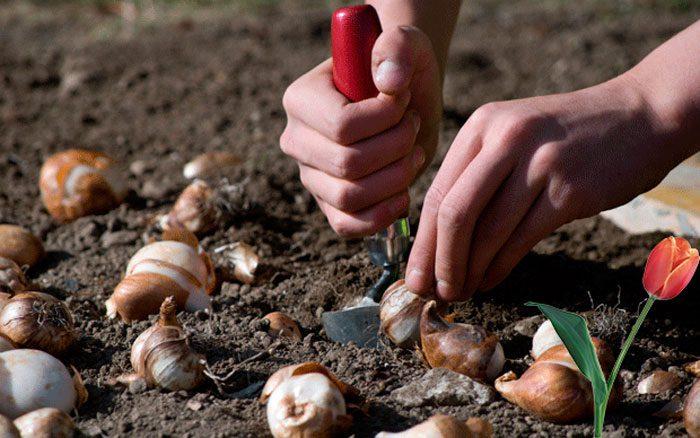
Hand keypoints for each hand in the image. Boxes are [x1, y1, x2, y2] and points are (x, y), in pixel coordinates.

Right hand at [280, 26, 440, 236]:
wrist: (405, 99)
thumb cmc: (401, 70)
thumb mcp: (406, 44)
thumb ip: (396, 47)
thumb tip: (389, 82)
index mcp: (301, 99)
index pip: (342, 126)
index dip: (386, 119)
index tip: (404, 100)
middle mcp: (296, 140)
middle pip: (348, 164)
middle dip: (396, 148)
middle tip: (412, 127)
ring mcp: (310, 176)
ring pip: (350, 197)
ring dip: (395, 178)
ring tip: (412, 153)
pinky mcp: (328, 204)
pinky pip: (347, 226)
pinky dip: (382, 215)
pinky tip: (403, 192)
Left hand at [406, 75, 683, 300]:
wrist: (640, 115)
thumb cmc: (566, 136)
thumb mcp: (513, 134)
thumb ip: (475, 174)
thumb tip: (436, 237)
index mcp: (483, 126)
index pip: (436, 193)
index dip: (421, 242)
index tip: (413, 275)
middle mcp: (506, 139)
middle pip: (453, 214)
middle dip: (437, 262)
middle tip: (431, 292)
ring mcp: (540, 164)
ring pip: (487, 233)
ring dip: (467, 272)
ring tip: (460, 292)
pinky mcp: (570, 191)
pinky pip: (520, 240)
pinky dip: (498, 268)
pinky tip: (489, 281)